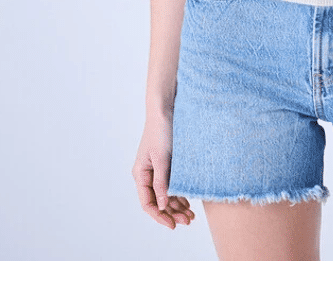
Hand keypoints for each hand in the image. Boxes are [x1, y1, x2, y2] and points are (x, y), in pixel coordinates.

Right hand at [132, 113, 194, 229]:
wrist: (167, 107)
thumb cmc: (161, 130)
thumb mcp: (161, 158)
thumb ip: (162, 182)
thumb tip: (162, 206)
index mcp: (140, 174)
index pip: (148, 203)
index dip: (159, 216)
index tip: (173, 225)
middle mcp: (148, 174)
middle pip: (158, 201)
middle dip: (172, 213)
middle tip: (188, 220)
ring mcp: (159, 169)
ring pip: (167, 194)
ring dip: (178, 205)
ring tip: (192, 214)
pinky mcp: (169, 163)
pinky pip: (173, 184)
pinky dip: (180, 193)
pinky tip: (189, 200)